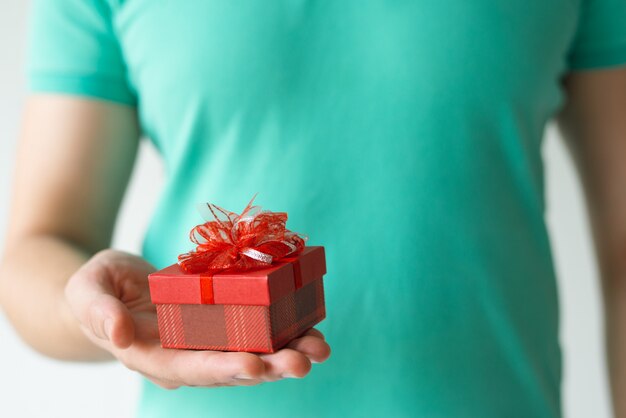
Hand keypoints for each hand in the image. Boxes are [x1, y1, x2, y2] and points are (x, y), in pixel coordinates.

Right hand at [65, 250, 330, 388]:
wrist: (114, 287)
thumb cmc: (96, 290)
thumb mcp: (87, 291)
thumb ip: (98, 312)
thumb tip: (119, 334)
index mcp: (156, 357)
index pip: (192, 369)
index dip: (222, 369)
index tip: (253, 366)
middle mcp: (188, 355)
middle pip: (232, 368)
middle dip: (269, 367)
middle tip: (302, 362)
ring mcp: (208, 340)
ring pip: (253, 352)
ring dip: (286, 353)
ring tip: (318, 348)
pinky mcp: (223, 321)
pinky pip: (256, 329)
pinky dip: (284, 329)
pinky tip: (310, 326)